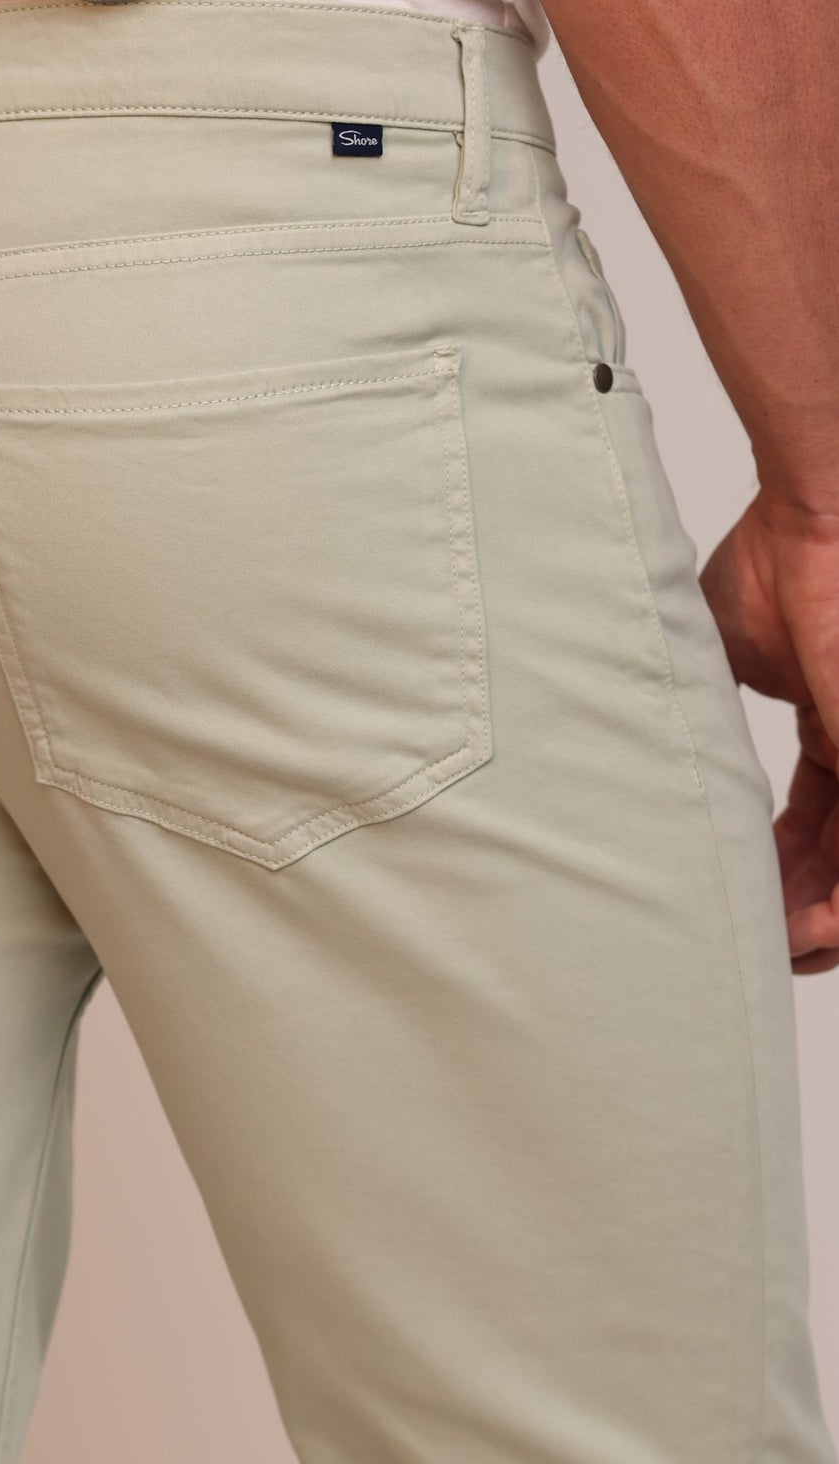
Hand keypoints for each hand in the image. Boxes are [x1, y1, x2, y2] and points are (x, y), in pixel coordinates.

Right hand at [700, 493, 838, 973]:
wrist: (818, 517)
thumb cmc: (776, 563)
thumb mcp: (719, 664)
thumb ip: (702, 718)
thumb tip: (644, 761)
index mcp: (832, 724)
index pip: (809, 826)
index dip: (773, 872)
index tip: (732, 897)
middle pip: (837, 862)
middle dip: (797, 913)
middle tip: (759, 941)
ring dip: (822, 922)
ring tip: (781, 946)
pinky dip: (838, 903)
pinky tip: (808, 929)